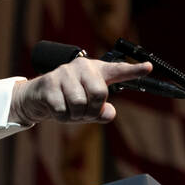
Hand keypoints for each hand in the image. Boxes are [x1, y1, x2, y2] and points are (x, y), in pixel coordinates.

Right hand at [9, 58, 151, 123]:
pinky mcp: (49, 84)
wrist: (36, 97)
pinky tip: (57, 109)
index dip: (134, 70)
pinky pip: (62, 110)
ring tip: (69, 110)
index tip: (148, 67)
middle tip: (84, 112)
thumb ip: (102, 112)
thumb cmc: (68, 100)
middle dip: (92, 110)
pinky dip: (62, 117)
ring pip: (80, 103)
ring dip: (76, 115)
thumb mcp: (88, 108)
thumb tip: (109, 113)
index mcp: (96, 71)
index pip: (118, 70)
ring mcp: (64, 74)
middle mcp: (81, 67)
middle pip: (99, 93)